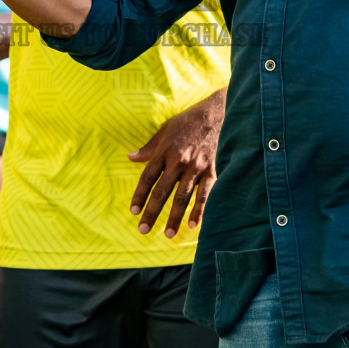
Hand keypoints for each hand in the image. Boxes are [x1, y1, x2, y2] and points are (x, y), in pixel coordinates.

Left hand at [129, 89, 224, 236]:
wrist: (218, 113)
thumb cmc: (188, 122)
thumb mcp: (165, 130)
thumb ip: (149, 148)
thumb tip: (131, 158)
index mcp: (165, 150)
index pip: (148, 178)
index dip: (139, 195)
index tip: (133, 211)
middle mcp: (179, 161)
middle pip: (162, 191)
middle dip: (152, 212)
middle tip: (142, 230)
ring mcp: (196, 167)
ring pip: (183, 197)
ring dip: (175, 217)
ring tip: (168, 234)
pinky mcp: (212, 171)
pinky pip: (204, 194)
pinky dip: (199, 210)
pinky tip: (193, 225)